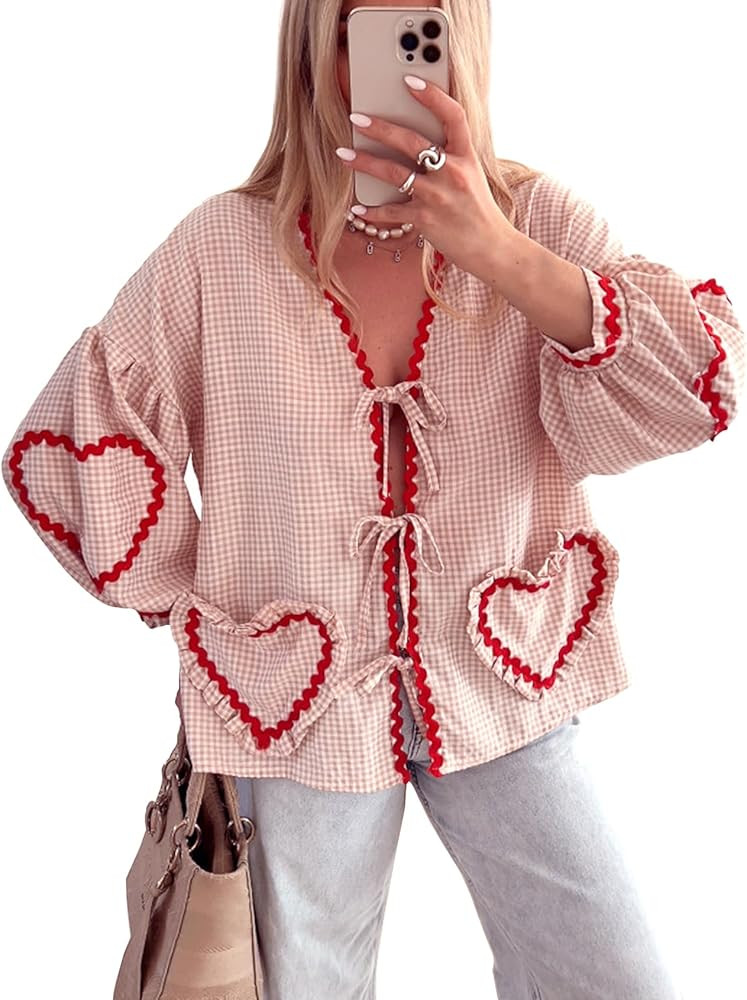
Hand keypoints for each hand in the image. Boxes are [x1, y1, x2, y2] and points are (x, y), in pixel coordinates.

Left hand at [337, 74, 514, 277]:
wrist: (490, 247)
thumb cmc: (477, 209)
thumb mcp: (472, 175)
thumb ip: (450, 156)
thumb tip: (416, 141)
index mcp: (466, 155)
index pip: (452, 115)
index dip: (432, 95)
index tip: (410, 80)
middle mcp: (452, 172)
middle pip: (412, 141)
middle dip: (380, 127)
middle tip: (357, 118)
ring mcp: (437, 196)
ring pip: (393, 173)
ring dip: (364, 162)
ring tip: (344, 155)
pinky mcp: (425, 219)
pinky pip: (390, 212)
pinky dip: (371, 210)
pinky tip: (357, 207)